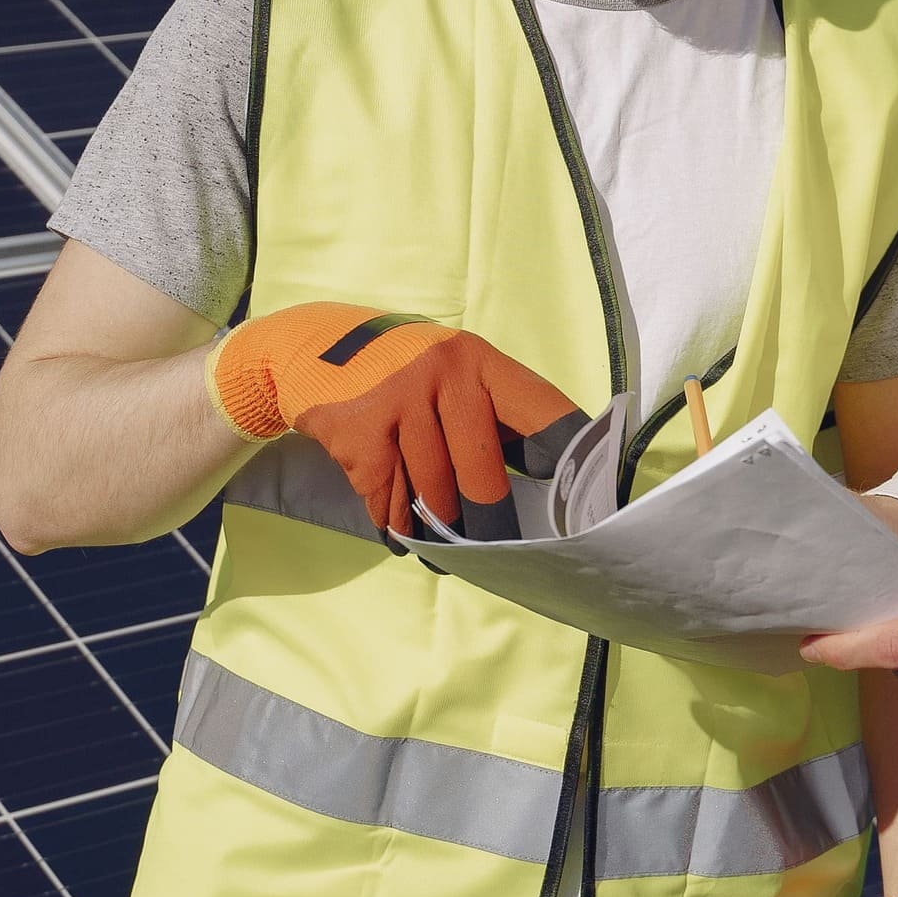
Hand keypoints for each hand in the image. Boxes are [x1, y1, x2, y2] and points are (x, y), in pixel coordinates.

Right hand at [209, 303, 577, 536]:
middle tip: (500, 550)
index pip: (543, 414)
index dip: (571, 461)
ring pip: (431, 492)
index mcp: (480, 361)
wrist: (308, 347)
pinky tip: (399, 535)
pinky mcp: (359, 429)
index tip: (589, 508)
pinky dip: (392, 524)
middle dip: (488, 520)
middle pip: (481, 473)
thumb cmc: (400, 370)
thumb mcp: (452, 371)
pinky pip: (387, 498)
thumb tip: (551, 481)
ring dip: (434, 526)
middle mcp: (444, 372)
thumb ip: (494, 414)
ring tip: (442, 544)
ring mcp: (398, 399)